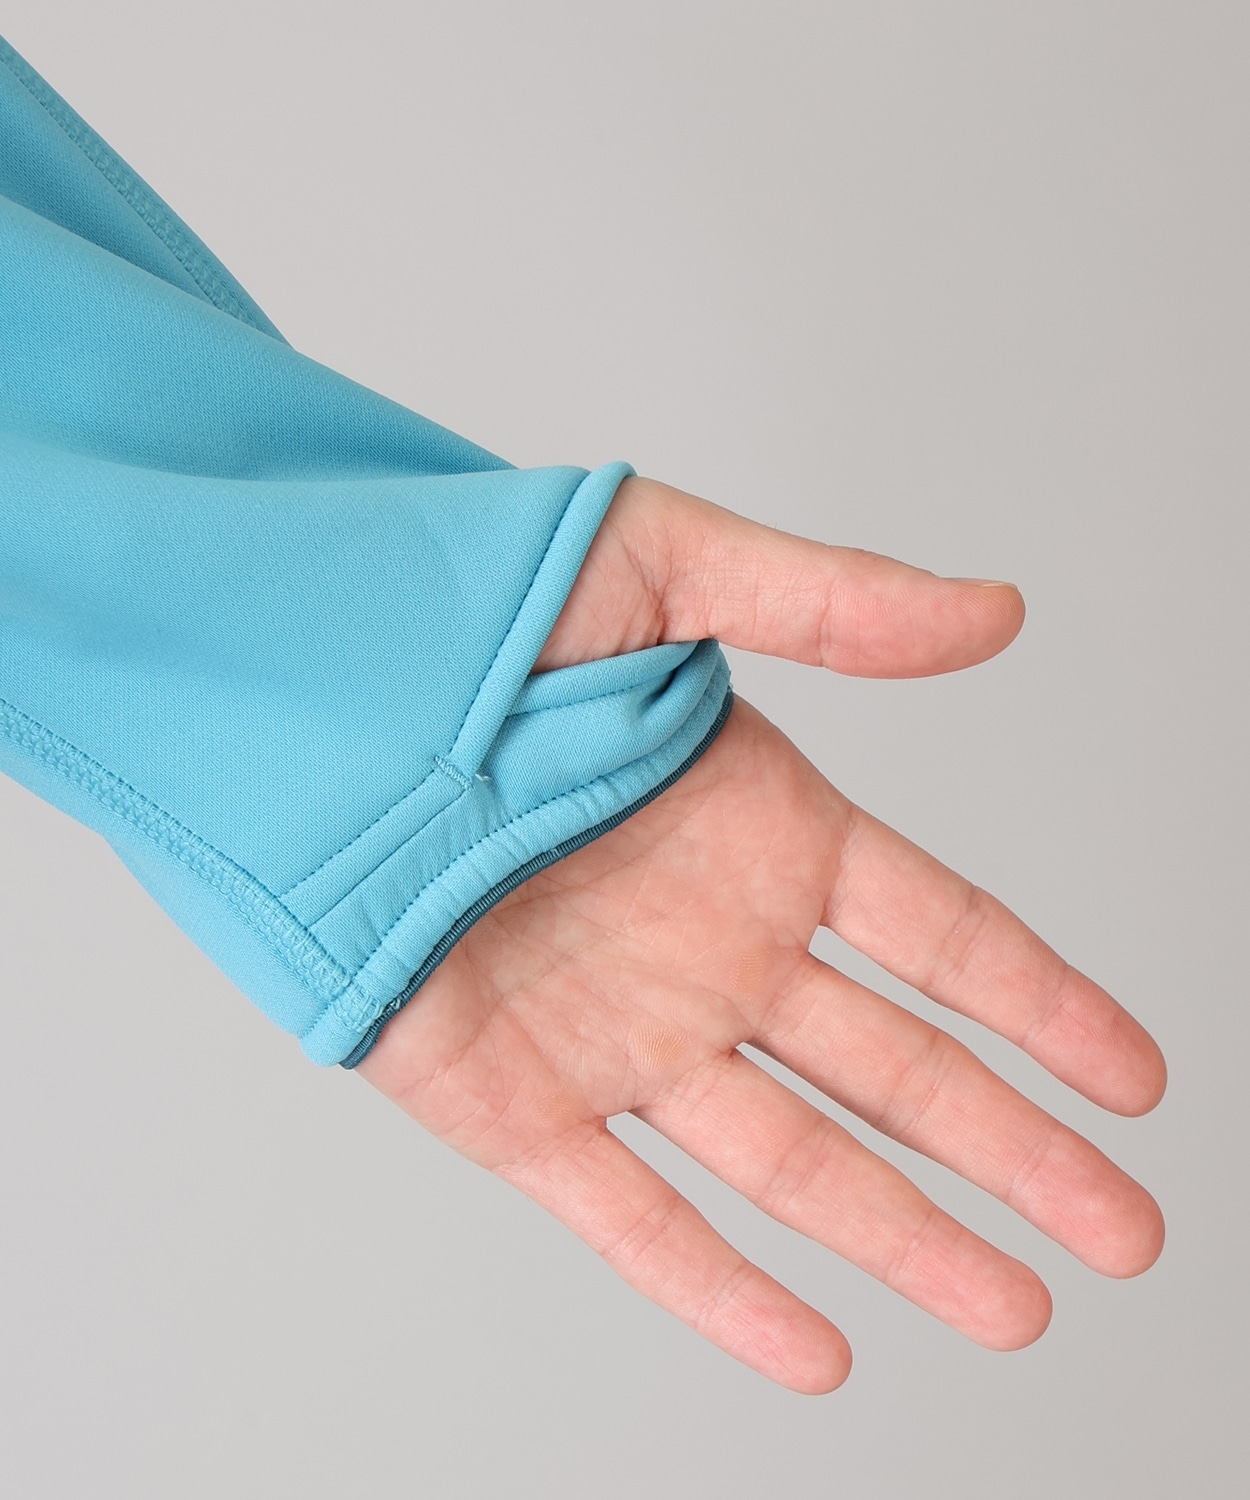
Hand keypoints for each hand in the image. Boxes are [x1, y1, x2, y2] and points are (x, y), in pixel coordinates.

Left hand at [358, 478, 1165, 1392]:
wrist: (288, 684)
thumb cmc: (470, 606)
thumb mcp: (665, 568)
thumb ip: (831, 603)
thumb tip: (999, 610)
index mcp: (763, 827)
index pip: (947, 936)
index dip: (1051, 1007)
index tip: (1140, 1078)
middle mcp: (709, 944)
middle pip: (899, 1070)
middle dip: (1017, 1152)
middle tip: (1124, 1232)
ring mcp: (619, 1031)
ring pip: (794, 1162)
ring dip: (907, 1239)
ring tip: (1015, 1311)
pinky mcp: (513, 1101)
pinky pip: (632, 1214)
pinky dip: (716, 1289)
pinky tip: (813, 1352)